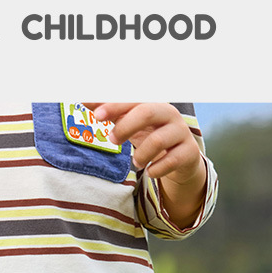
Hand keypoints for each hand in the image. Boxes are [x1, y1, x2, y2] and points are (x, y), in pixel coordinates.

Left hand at [84, 103, 206, 227]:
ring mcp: (181, 133)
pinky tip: (150, 172)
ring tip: (136, 162)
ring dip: (142, 154)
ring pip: (159, 140)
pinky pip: (172, 160)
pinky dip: (157, 169)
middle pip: (147, 112)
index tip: (96, 115)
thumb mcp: (129, 123)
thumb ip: (110, 113)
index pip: (132, 100)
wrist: (180, 157)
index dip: (114, 106)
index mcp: (152, 104)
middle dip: (126, 126)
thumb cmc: (150, 135)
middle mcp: (168, 114)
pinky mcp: (189, 152)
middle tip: (112, 140)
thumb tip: (82, 100)